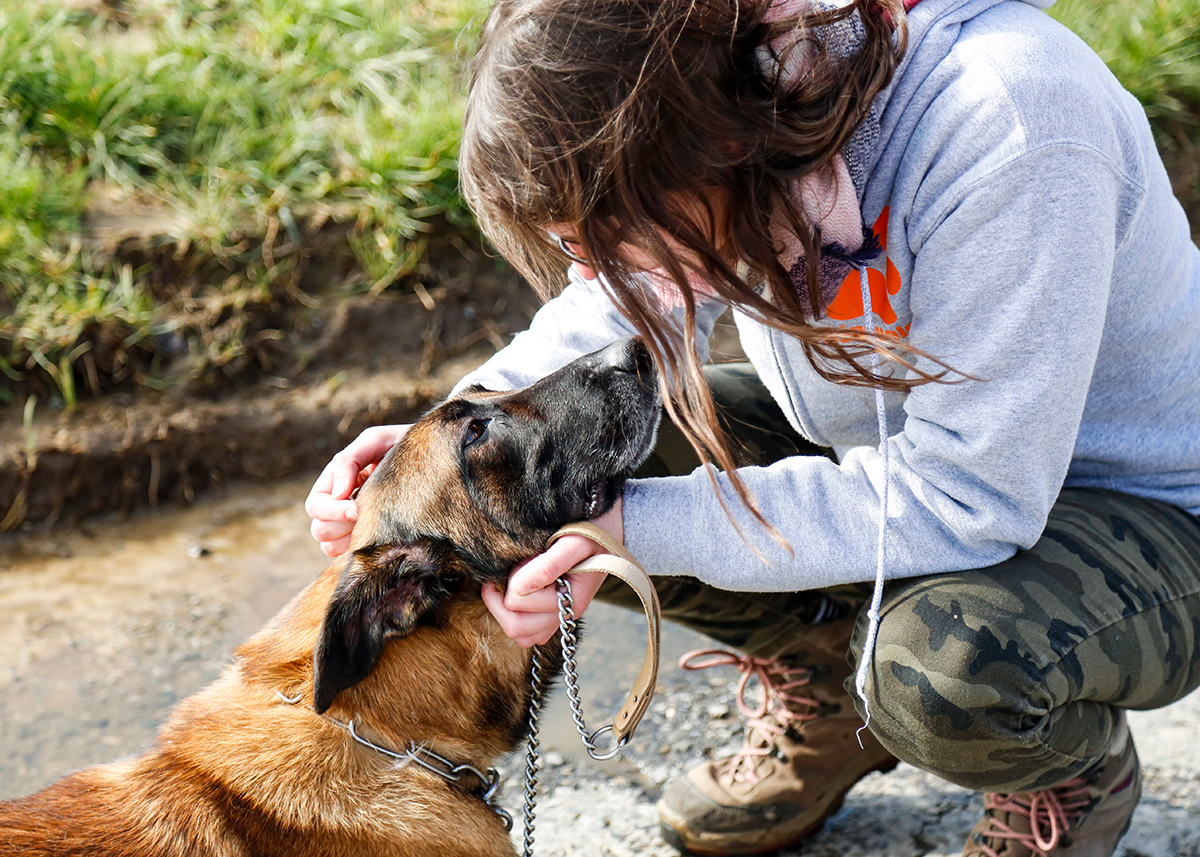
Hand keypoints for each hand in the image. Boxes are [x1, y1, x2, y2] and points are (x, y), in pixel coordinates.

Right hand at [305, 425, 410, 556]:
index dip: (332, 511)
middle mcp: (340, 505)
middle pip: (319, 530)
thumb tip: (337, 493)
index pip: (315, 505)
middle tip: (367, 517)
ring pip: (330, 547)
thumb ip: (351, 459)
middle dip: (340, 526)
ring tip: (376, 525)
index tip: (357, 509)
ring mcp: (353, 524)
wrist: (436, 457)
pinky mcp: (370, 538)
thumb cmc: (404, 445)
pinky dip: (360, 551)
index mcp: (337, 482)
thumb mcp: (377, 441)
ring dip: (349, 540)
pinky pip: (351, 555)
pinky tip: (382, 536)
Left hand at [482, 498, 623, 646]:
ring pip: (519, 634)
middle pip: (515, 626)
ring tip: (511, 580)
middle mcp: (566, 613)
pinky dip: (516, 616)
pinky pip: (528, 634)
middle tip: (511, 570)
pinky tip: (518, 590)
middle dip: (501, 598)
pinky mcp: (553, 615)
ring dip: (505, 610)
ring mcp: (559, 616)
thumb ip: (549, 564)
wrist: (608, 529)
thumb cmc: (594, 531)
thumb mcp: (576, 540)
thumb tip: (518, 587)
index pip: (518, 599)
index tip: (524, 554)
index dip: (512, 575)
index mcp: (573, 598)